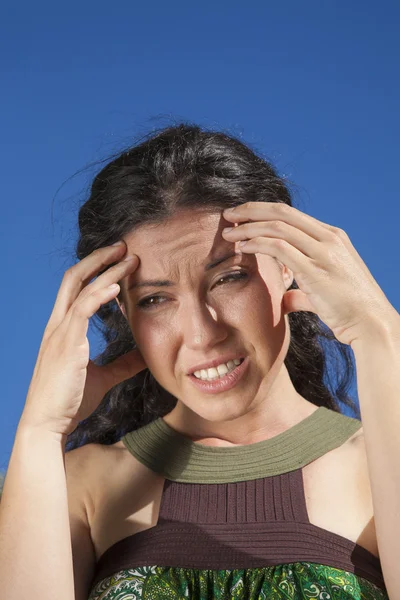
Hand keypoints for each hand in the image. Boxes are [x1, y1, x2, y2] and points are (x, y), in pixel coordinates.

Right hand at [21, 242, 146, 436]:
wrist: (48, 424)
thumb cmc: (71, 400)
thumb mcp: (103, 377)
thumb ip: (123, 363)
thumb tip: (144, 356)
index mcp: (63, 329)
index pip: (76, 288)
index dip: (96, 270)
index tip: (119, 259)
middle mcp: (58, 324)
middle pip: (74, 277)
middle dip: (98, 258)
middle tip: (124, 246)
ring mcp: (59, 332)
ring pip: (80, 288)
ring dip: (105, 270)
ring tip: (128, 257)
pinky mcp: (66, 345)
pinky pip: (81, 310)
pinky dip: (98, 294)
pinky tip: (116, 286)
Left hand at [222, 202, 396, 345]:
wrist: (372, 324)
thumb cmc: (349, 310)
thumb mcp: (323, 292)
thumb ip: (302, 291)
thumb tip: (286, 299)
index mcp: (331, 237)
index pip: (291, 214)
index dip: (263, 211)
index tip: (242, 216)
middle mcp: (328, 238)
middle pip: (282, 212)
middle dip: (252, 210)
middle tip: (228, 215)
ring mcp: (323, 252)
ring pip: (277, 227)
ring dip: (249, 227)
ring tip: (229, 232)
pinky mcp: (315, 269)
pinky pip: (279, 247)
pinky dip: (257, 243)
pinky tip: (243, 247)